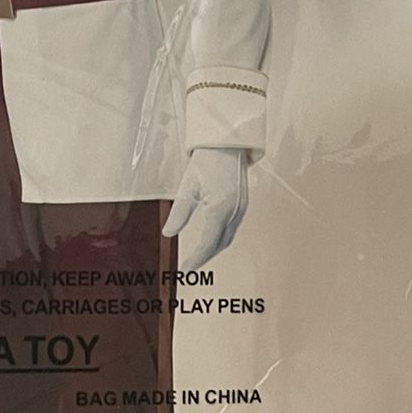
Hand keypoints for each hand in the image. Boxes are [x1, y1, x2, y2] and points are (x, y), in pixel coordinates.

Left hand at [163, 147, 248, 271]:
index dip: (196, 259)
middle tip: (190, 267)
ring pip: (228, 237)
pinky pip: (233, 228)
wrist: (227, 142)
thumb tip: (169, 233)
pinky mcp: (243, 203)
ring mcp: (241, 208)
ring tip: (198, 257)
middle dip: (205, 258)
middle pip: (220, 244)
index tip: (186, 270)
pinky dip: (221, 238)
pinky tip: (211, 239)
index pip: (208, 243)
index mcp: (220, 208)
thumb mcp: (188, 187)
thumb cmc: (207, 160)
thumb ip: (179, 213)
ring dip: (214, 249)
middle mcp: (234, 211)